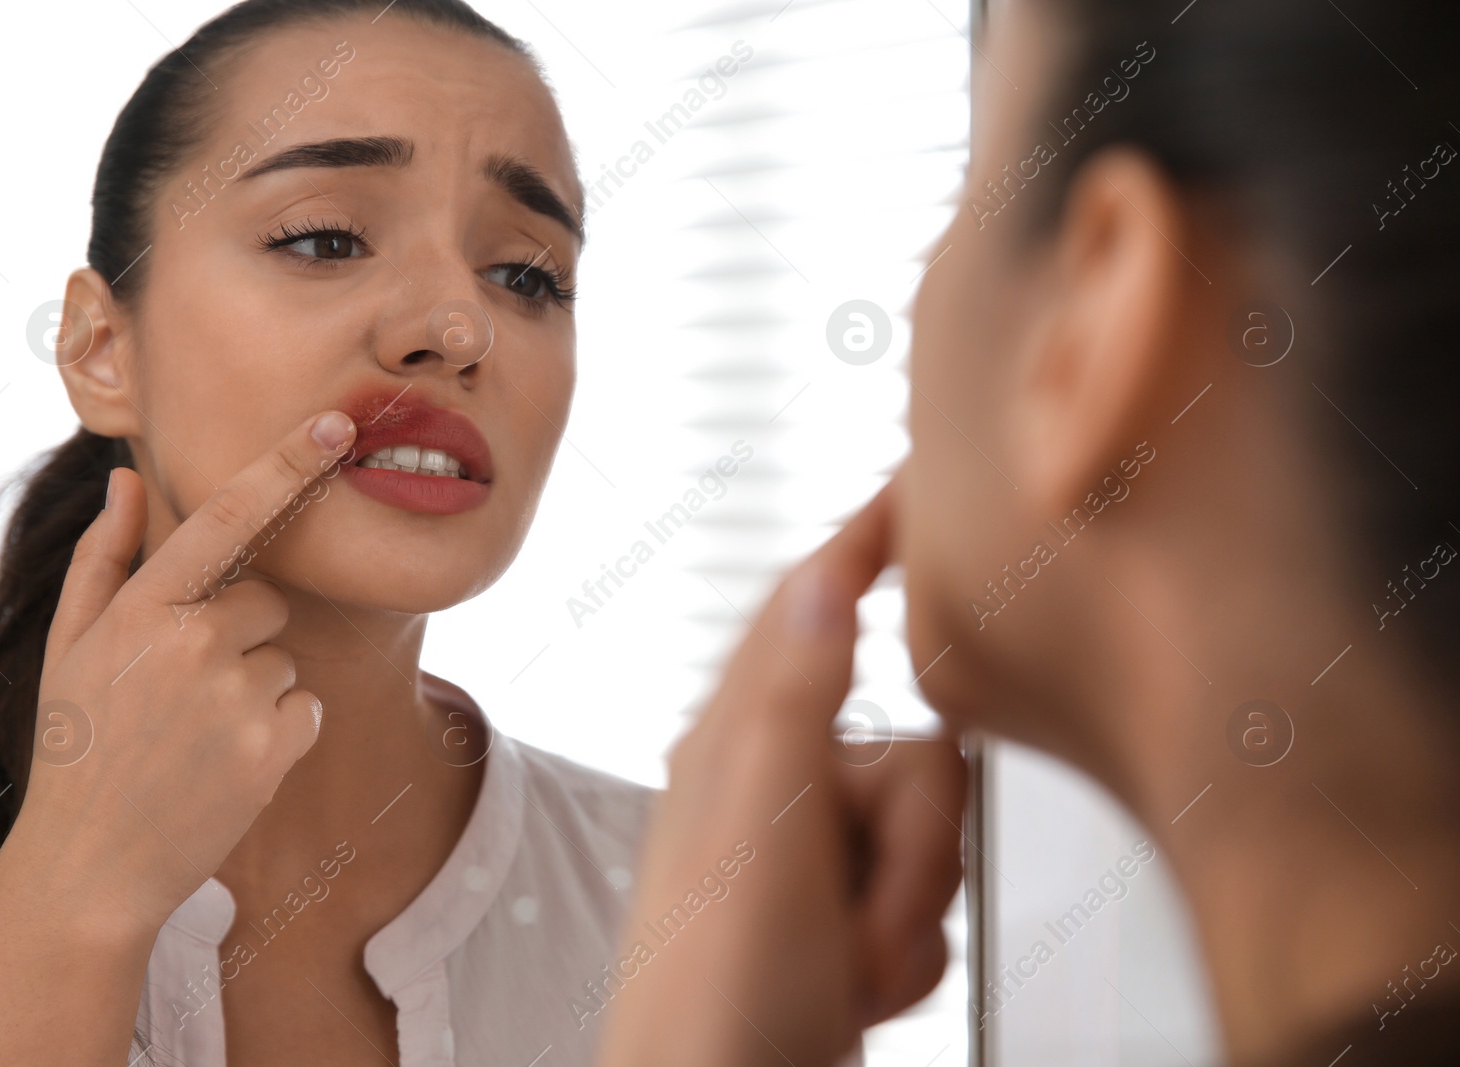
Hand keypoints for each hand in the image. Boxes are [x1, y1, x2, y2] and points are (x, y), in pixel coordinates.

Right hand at [13, 411, 356, 932]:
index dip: (284, 466)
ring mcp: (236, 696)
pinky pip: (306, 706)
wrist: (90, 865)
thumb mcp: (71, 647)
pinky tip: (226, 763)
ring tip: (194, 736)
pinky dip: (280, 731)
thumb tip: (128, 478)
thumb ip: (103, 558)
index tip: (332, 426)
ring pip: (285, 658)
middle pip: (266, 601)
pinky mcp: (273, 746)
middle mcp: (193, 642)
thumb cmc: (79, 745)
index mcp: (142, 608)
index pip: (226, 517)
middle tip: (181, 693)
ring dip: (255, 689)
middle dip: (239, 634)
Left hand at [597, 477, 966, 1066]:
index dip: (866, 549)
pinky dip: (906, 953)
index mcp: (743, 743)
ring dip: (907, 909)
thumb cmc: (710, 986)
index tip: (913, 486)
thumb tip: (823, 571)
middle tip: (858, 901)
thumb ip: (796, 692)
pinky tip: (849, 983)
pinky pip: (929, 902)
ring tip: (842, 956)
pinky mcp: (841, 917)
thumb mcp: (760, 820)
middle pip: (919, 750)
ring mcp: (812, 859)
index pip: (812, 611)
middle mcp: (777, 790)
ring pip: (936, 834)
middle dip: (914, 845)